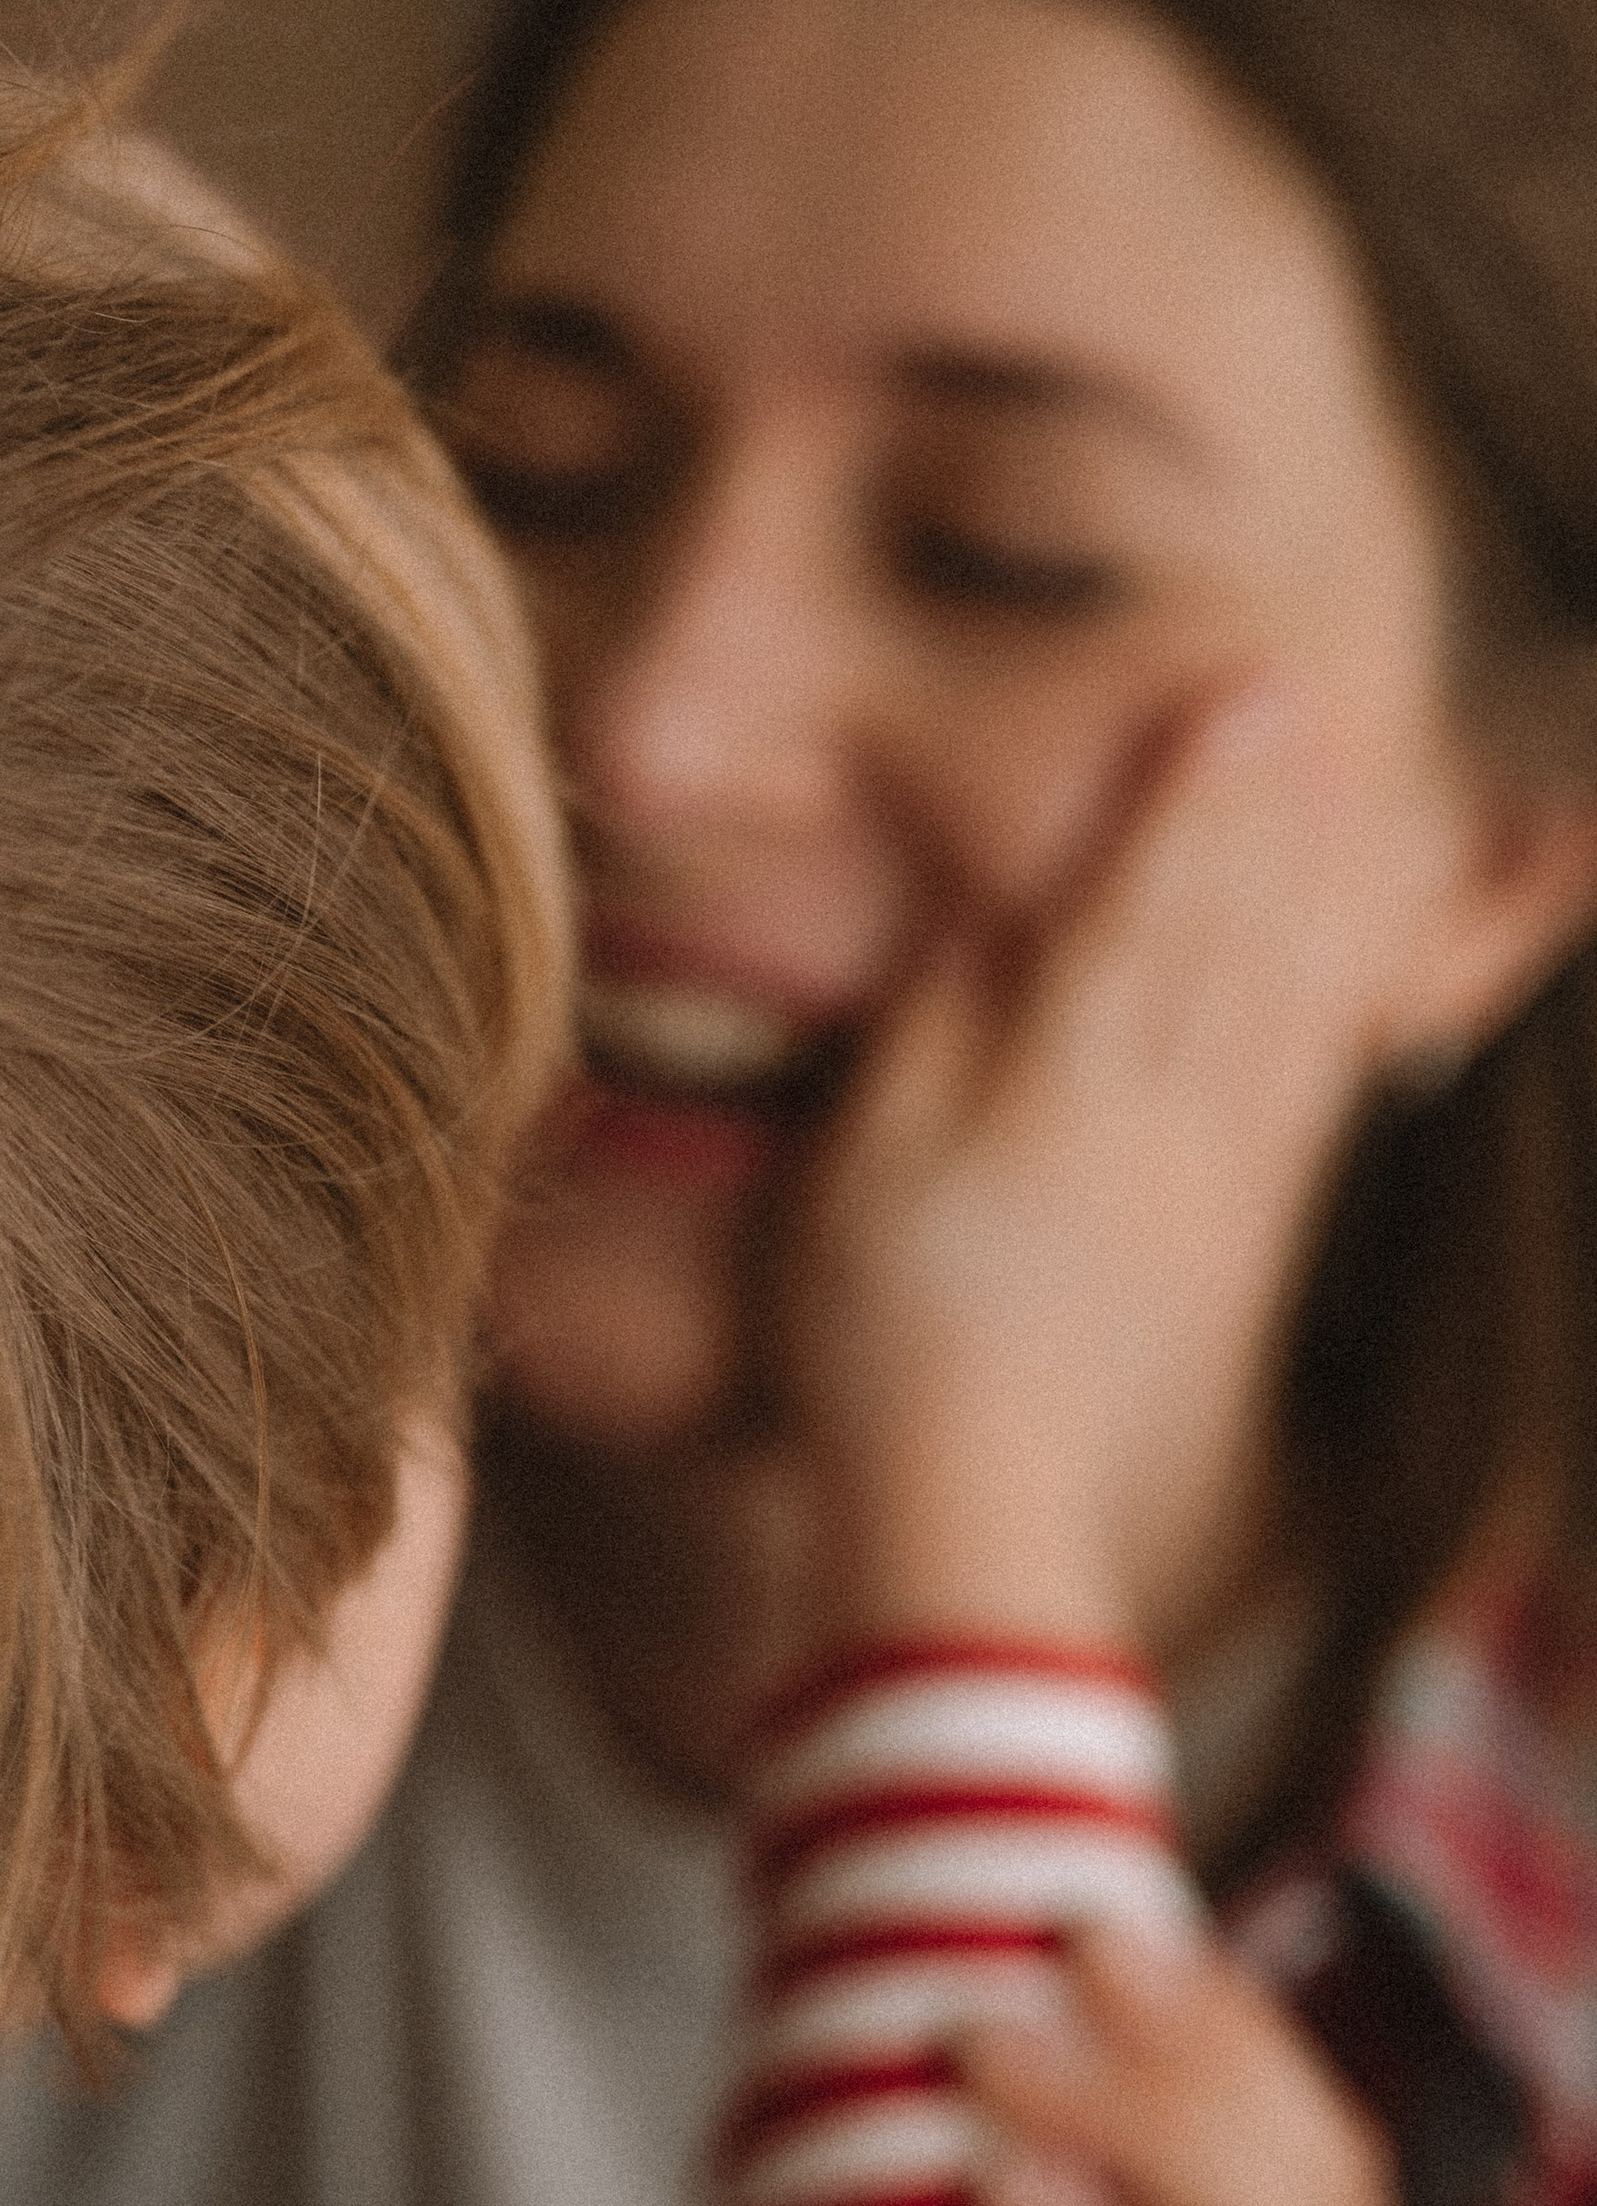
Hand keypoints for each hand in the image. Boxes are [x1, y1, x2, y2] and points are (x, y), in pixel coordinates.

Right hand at [792, 684, 1449, 1657]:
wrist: (976, 1502)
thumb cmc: (880, 1334)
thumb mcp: (859, 1164)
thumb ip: (929, 1032)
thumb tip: (983, 919)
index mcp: (1058, 1084)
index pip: (1135, 908)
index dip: (1189, 803)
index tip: (1238, 703)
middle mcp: (1156, 1123)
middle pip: (1225, 945)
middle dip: (1266, 826)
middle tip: (1310, 720)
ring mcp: (1208, 1195)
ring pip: (1278, 1019)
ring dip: (1312, 907)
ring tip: (1344, 816)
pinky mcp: (1229, 1262)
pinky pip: (1298, 1119)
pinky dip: (1330, 1036)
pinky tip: (1345, 993)